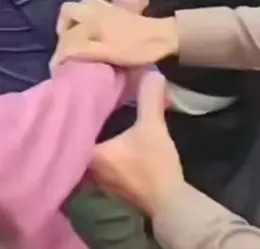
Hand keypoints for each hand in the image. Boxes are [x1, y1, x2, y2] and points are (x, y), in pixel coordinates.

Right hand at [50, 0, 178, 69]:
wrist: (164, 37)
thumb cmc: (136, 47)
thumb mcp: (106, 53)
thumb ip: (80, 51)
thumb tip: (59, 56)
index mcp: (92, 18)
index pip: (66, 29)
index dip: (60, 49)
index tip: (60, 64)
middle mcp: (97, 8)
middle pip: (70, 9)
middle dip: (64, 26)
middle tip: (67, 44)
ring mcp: (108, 7)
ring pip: (83, 7)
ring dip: (76, 21)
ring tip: (77, 38)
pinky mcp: (118, 11)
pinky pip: (94, 9)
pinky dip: (88, 19)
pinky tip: (94, 33)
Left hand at [90, 71, 183, 214]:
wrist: (169, 200)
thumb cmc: (153, 163)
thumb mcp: (152, 126)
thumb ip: (149, 98)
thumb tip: (152, 72)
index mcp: (90, 153)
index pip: (77, 126)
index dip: (82, 108)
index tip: (89, 92)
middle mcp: (88, 168)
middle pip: (86, 137)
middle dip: (94, 120)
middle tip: (102, 99)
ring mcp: (99, 180)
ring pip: (96, 150)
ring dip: (103, 135)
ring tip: (110, 114)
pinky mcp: (113, 185)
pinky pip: (106, 159)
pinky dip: (111, 148)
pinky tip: (121, 137)